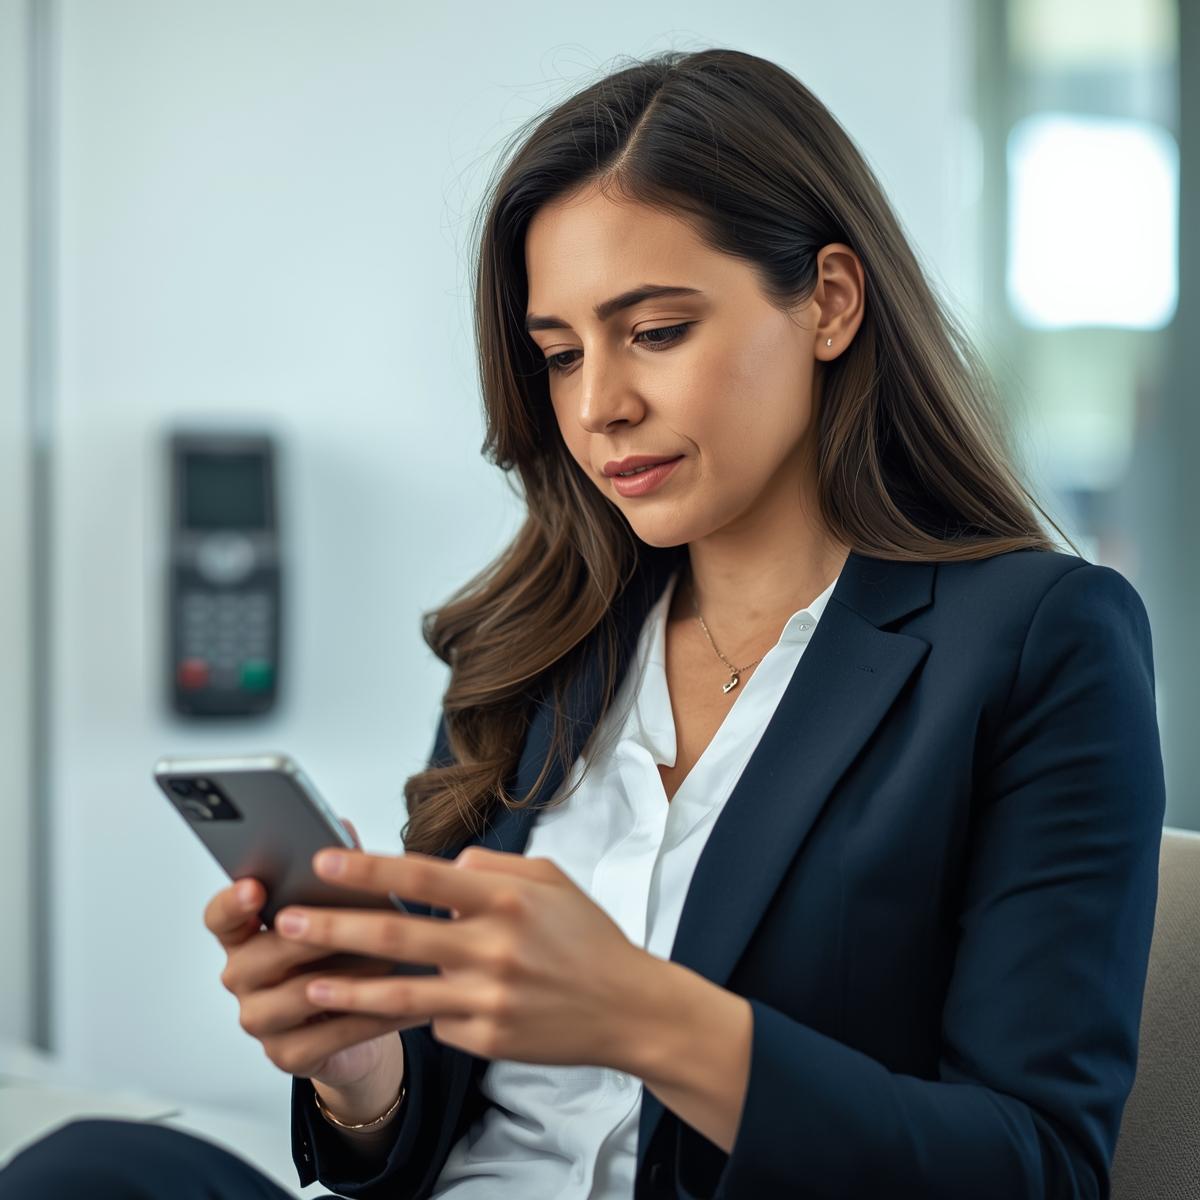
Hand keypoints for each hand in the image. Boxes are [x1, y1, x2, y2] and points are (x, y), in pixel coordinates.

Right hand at [203, 817, 417, 1088]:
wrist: (357, 1019)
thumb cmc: (343, 951)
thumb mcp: (339, 907)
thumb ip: (335, 868)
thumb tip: (340, 825)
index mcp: (245, 933)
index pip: (220, 916)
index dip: (233, 903)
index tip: (255, 887)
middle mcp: (242, 977)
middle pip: (259, 956)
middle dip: (307, 936)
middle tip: (344, 922)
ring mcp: (260, 1019)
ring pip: (296, 996)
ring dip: (346, 976)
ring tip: (388, 960)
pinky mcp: (288, 1055)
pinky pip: (328, 1035)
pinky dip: (368, 1016)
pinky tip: (401, 1000)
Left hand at [274, 845, 658, 1069]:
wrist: (629, 1008)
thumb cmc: (588, 938)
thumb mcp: (551, 881)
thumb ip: (493, 868)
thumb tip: (446, 865)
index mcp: (505, 898)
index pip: (421, 876)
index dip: (367, 869)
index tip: (322, 861)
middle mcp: (493, 946)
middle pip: (396, 934)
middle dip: (333, 927)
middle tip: (286, 921)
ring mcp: (488, 998)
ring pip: (399, 993)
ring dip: (346, 988)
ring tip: (305, 983)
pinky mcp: (487, 1040)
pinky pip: (437, 1022)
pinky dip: (421, 1011)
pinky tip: (408, 1007)